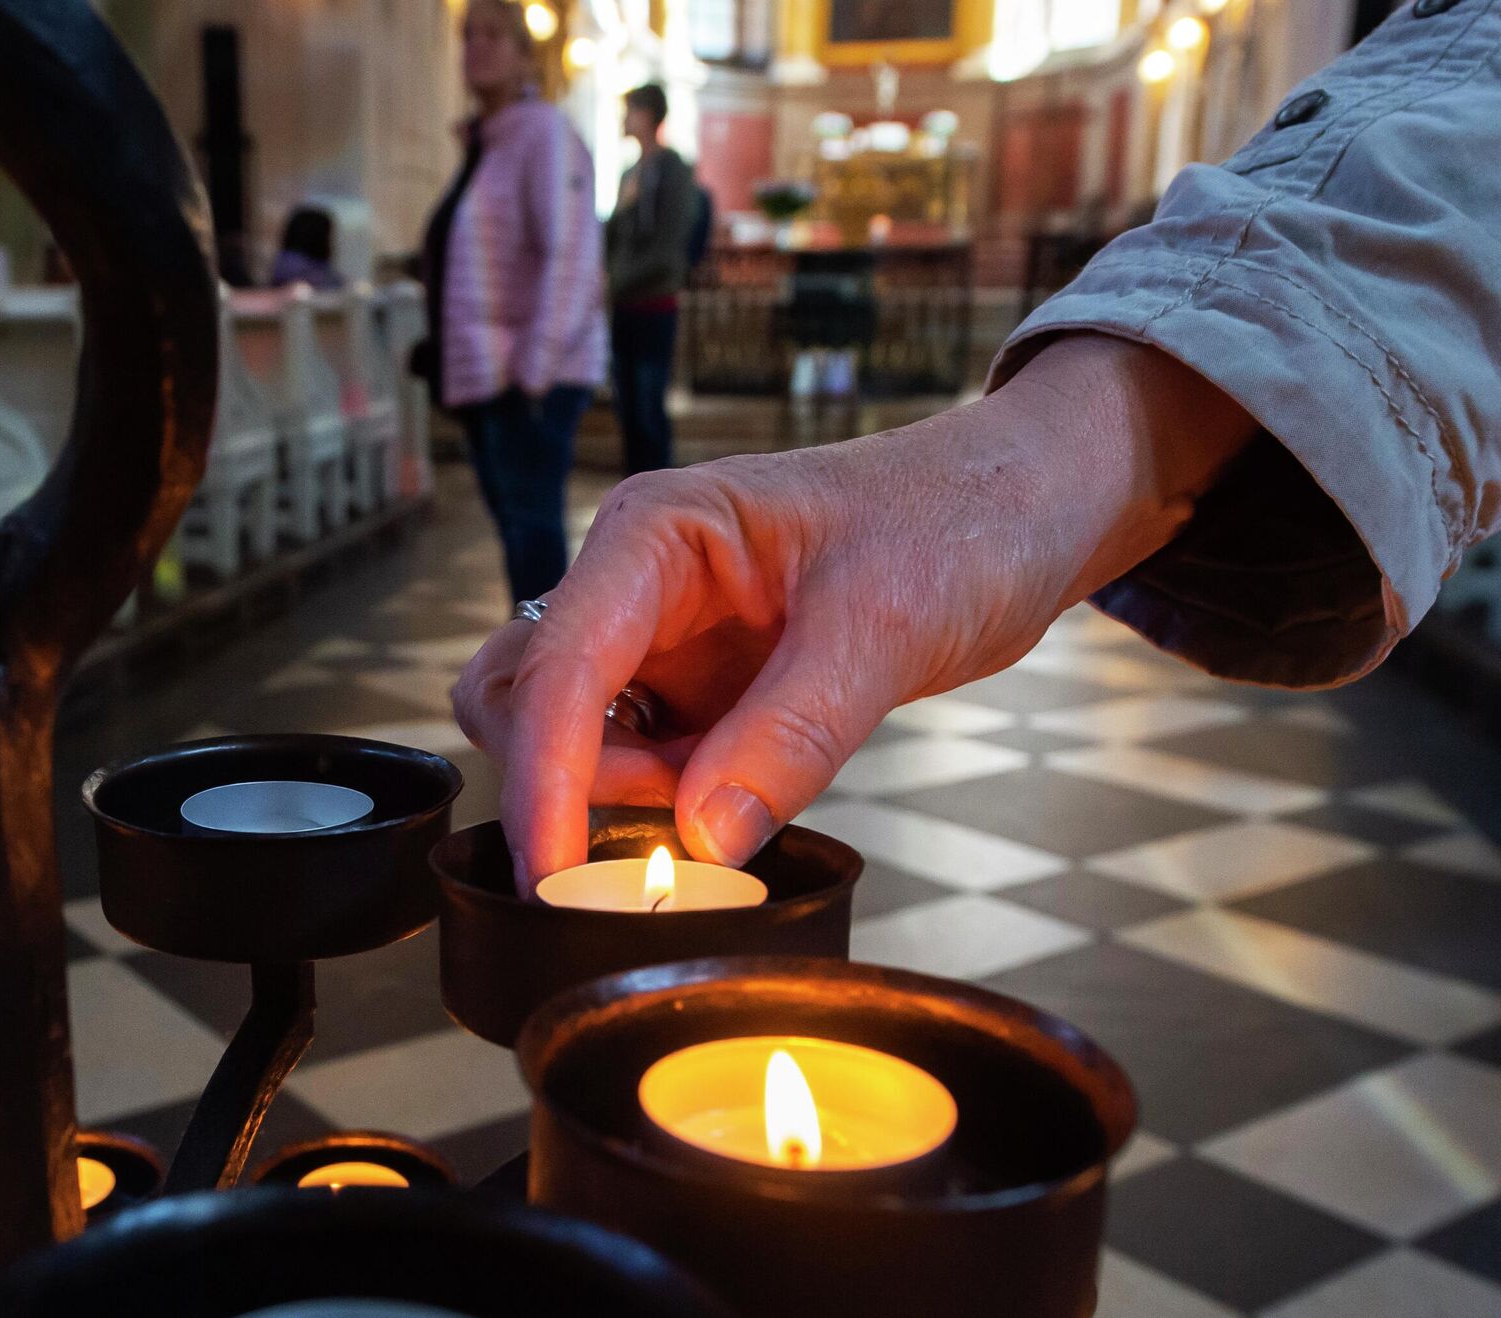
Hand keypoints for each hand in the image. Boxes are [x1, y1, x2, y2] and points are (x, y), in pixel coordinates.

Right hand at [453, 334, 1253, 891]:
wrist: (1028, 509)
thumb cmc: (961, 517)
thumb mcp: (885, 623)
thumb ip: (793, 732)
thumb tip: (703, 840)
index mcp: (655, 535)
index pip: (560, 664)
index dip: (544, 775)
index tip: (553, 873)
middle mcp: (637, 588)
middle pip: (524, 700)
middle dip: (567, 782)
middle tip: (665, 835)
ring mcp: (664, 645)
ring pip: (572, 742)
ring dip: (620, 800)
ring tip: (737, 797)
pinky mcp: (701, 695)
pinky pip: (644, 767)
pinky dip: (664, 808)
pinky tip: (738, 806)